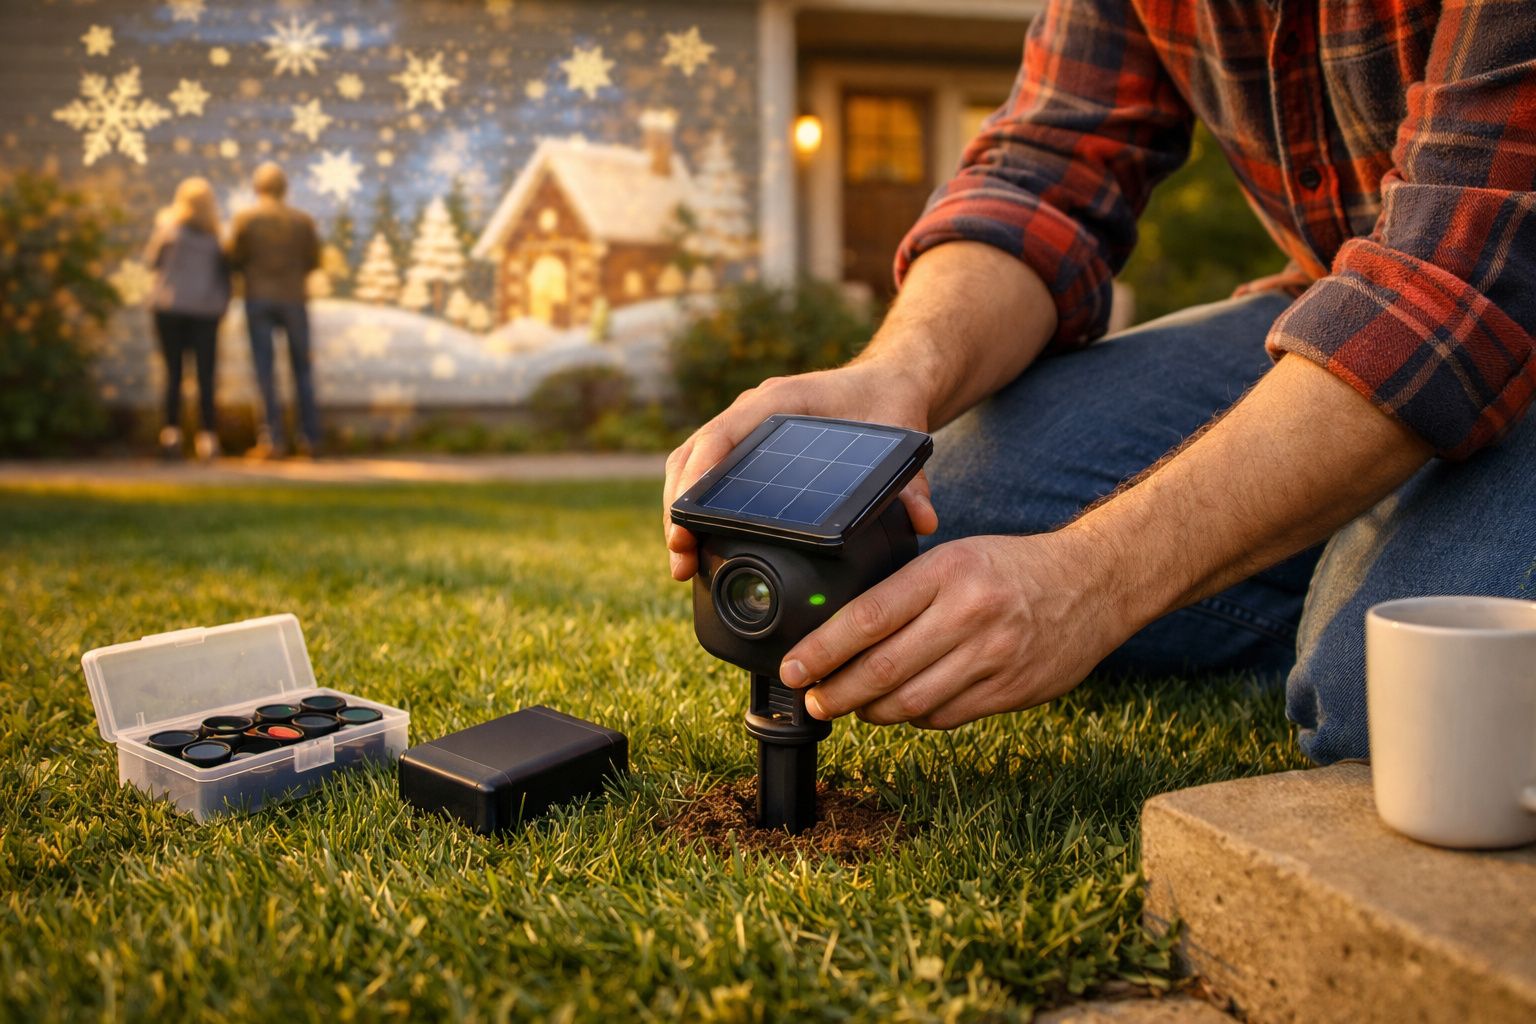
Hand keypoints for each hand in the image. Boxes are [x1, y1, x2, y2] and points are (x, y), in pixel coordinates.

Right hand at [663, 360, 938, 580]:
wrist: (887, 382)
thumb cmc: (888, 405)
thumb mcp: (902, 439)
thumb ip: (911, 481)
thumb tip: (923, 520)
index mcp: (780, 401)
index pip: (721, 436)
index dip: (696, 478)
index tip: (685, 519)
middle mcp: (752, 410)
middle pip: (693, 455)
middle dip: (678, 507)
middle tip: (680, 558)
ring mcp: (744, 426)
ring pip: (691, 463)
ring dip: (679, 509)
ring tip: (682, 562)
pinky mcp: (745, 445)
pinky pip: (705, 470)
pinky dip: (692, 504)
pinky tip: (696, 542)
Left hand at [777, 530, 1128, 728]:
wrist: (1093, 584)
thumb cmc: (1010, 568)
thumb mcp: (956, 557)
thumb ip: (906, 591)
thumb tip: (841, 631)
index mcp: (947, 573)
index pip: (868, 617)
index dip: (821, 650)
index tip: (792, 669)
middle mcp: (969, 615)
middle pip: (882, 668)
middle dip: (835, 692)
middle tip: (812, 700)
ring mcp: (992, 658)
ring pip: (910, 702)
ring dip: (870, 712)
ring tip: (851, 706)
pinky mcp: (1009, 691)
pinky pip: (943, 716)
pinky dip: (913, 717)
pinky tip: (902, 707)